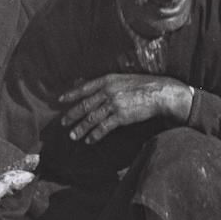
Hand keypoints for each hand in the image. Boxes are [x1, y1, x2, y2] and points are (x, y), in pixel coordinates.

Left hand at [59, 74, 194, 144]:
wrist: (160, 93)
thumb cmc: (143, 86)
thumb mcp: (122, 79)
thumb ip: (106, 83)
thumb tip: (90, 86)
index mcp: (107, 80)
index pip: (84, 88)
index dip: (71, 94)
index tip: (60, 100)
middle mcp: (108, 91)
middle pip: (84, 105)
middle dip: (72, 115)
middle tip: (63, 123)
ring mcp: (114, 103)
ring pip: (91, 118)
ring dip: (81, 128)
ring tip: (73, 136)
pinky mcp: (121, 116)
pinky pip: (103, 127)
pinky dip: (94, 135)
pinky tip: (90, 140)